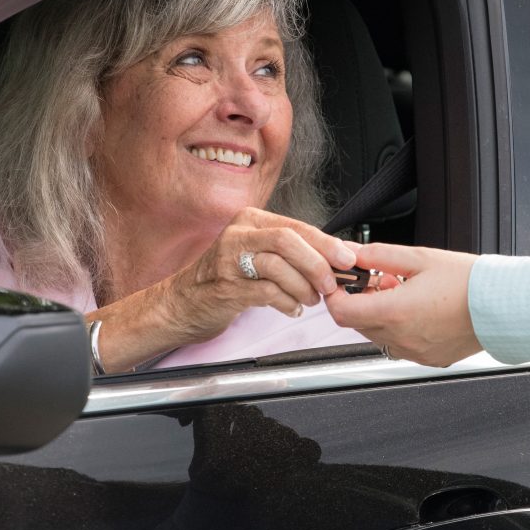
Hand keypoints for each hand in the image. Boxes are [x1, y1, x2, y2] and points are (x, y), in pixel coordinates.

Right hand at [93, 208, 357, 372]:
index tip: (348, 259)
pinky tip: (291, 308)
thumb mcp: (256, 253)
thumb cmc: (224, 278)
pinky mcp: (224, 287)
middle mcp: (238, 234)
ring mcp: (228, 260)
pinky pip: (266, 292)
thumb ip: (291, 251)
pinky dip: (287, 303)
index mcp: (250, 220)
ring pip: (279, 266)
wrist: (181, 304)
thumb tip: (335, 256)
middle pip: (289, 240)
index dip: (327, 243)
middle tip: (331, 284)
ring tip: (309, 299)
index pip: (297, 226)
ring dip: (303, 288)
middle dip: (318, 264)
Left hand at [323, 241, 482, 366]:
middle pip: (357, 323)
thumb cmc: (470, 282)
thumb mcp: (420, 258)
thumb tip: (354, 254)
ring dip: (379, 313)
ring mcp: (415, 352)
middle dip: (360, 300)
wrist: (504, 306)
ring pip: (378, 334)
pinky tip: (417, 308)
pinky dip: (399, 327)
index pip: (341, 313)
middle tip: (379, 278)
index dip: (334, 296)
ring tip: (403, 290)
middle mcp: (401, 338)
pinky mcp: (429, 358)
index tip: (340, 282)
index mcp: (395, 312)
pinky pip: (400, 344)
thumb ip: (379, 256)